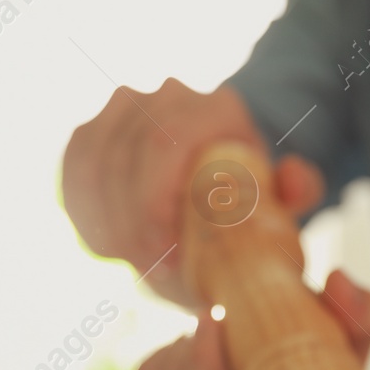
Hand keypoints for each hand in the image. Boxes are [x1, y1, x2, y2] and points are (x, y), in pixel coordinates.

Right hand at [62, 80, 325, 302]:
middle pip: (126, 159)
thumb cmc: (248, 201)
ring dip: (109, 224)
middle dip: (132, 225)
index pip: (164, 144)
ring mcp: (122, 111)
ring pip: (95, 168)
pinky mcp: (90, 136)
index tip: (169, 258)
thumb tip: (295, 180)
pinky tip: (110, 247)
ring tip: (138, 262)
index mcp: (216, 109)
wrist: (216, 185)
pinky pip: (73, 174)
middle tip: (152, 272)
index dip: (154, 204)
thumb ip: (296, 190)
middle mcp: (166, 97)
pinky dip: (86, 215)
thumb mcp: (280, 202)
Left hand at [135, 270, 369, 369]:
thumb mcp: (354, 353)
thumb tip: (340, 282)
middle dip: (196, 352)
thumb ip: (359, 317)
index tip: (217, 316)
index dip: (209, 369)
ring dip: (182, 354)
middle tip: (219, 316)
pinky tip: (192, 356)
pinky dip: (165, 364)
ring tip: (217, 339)